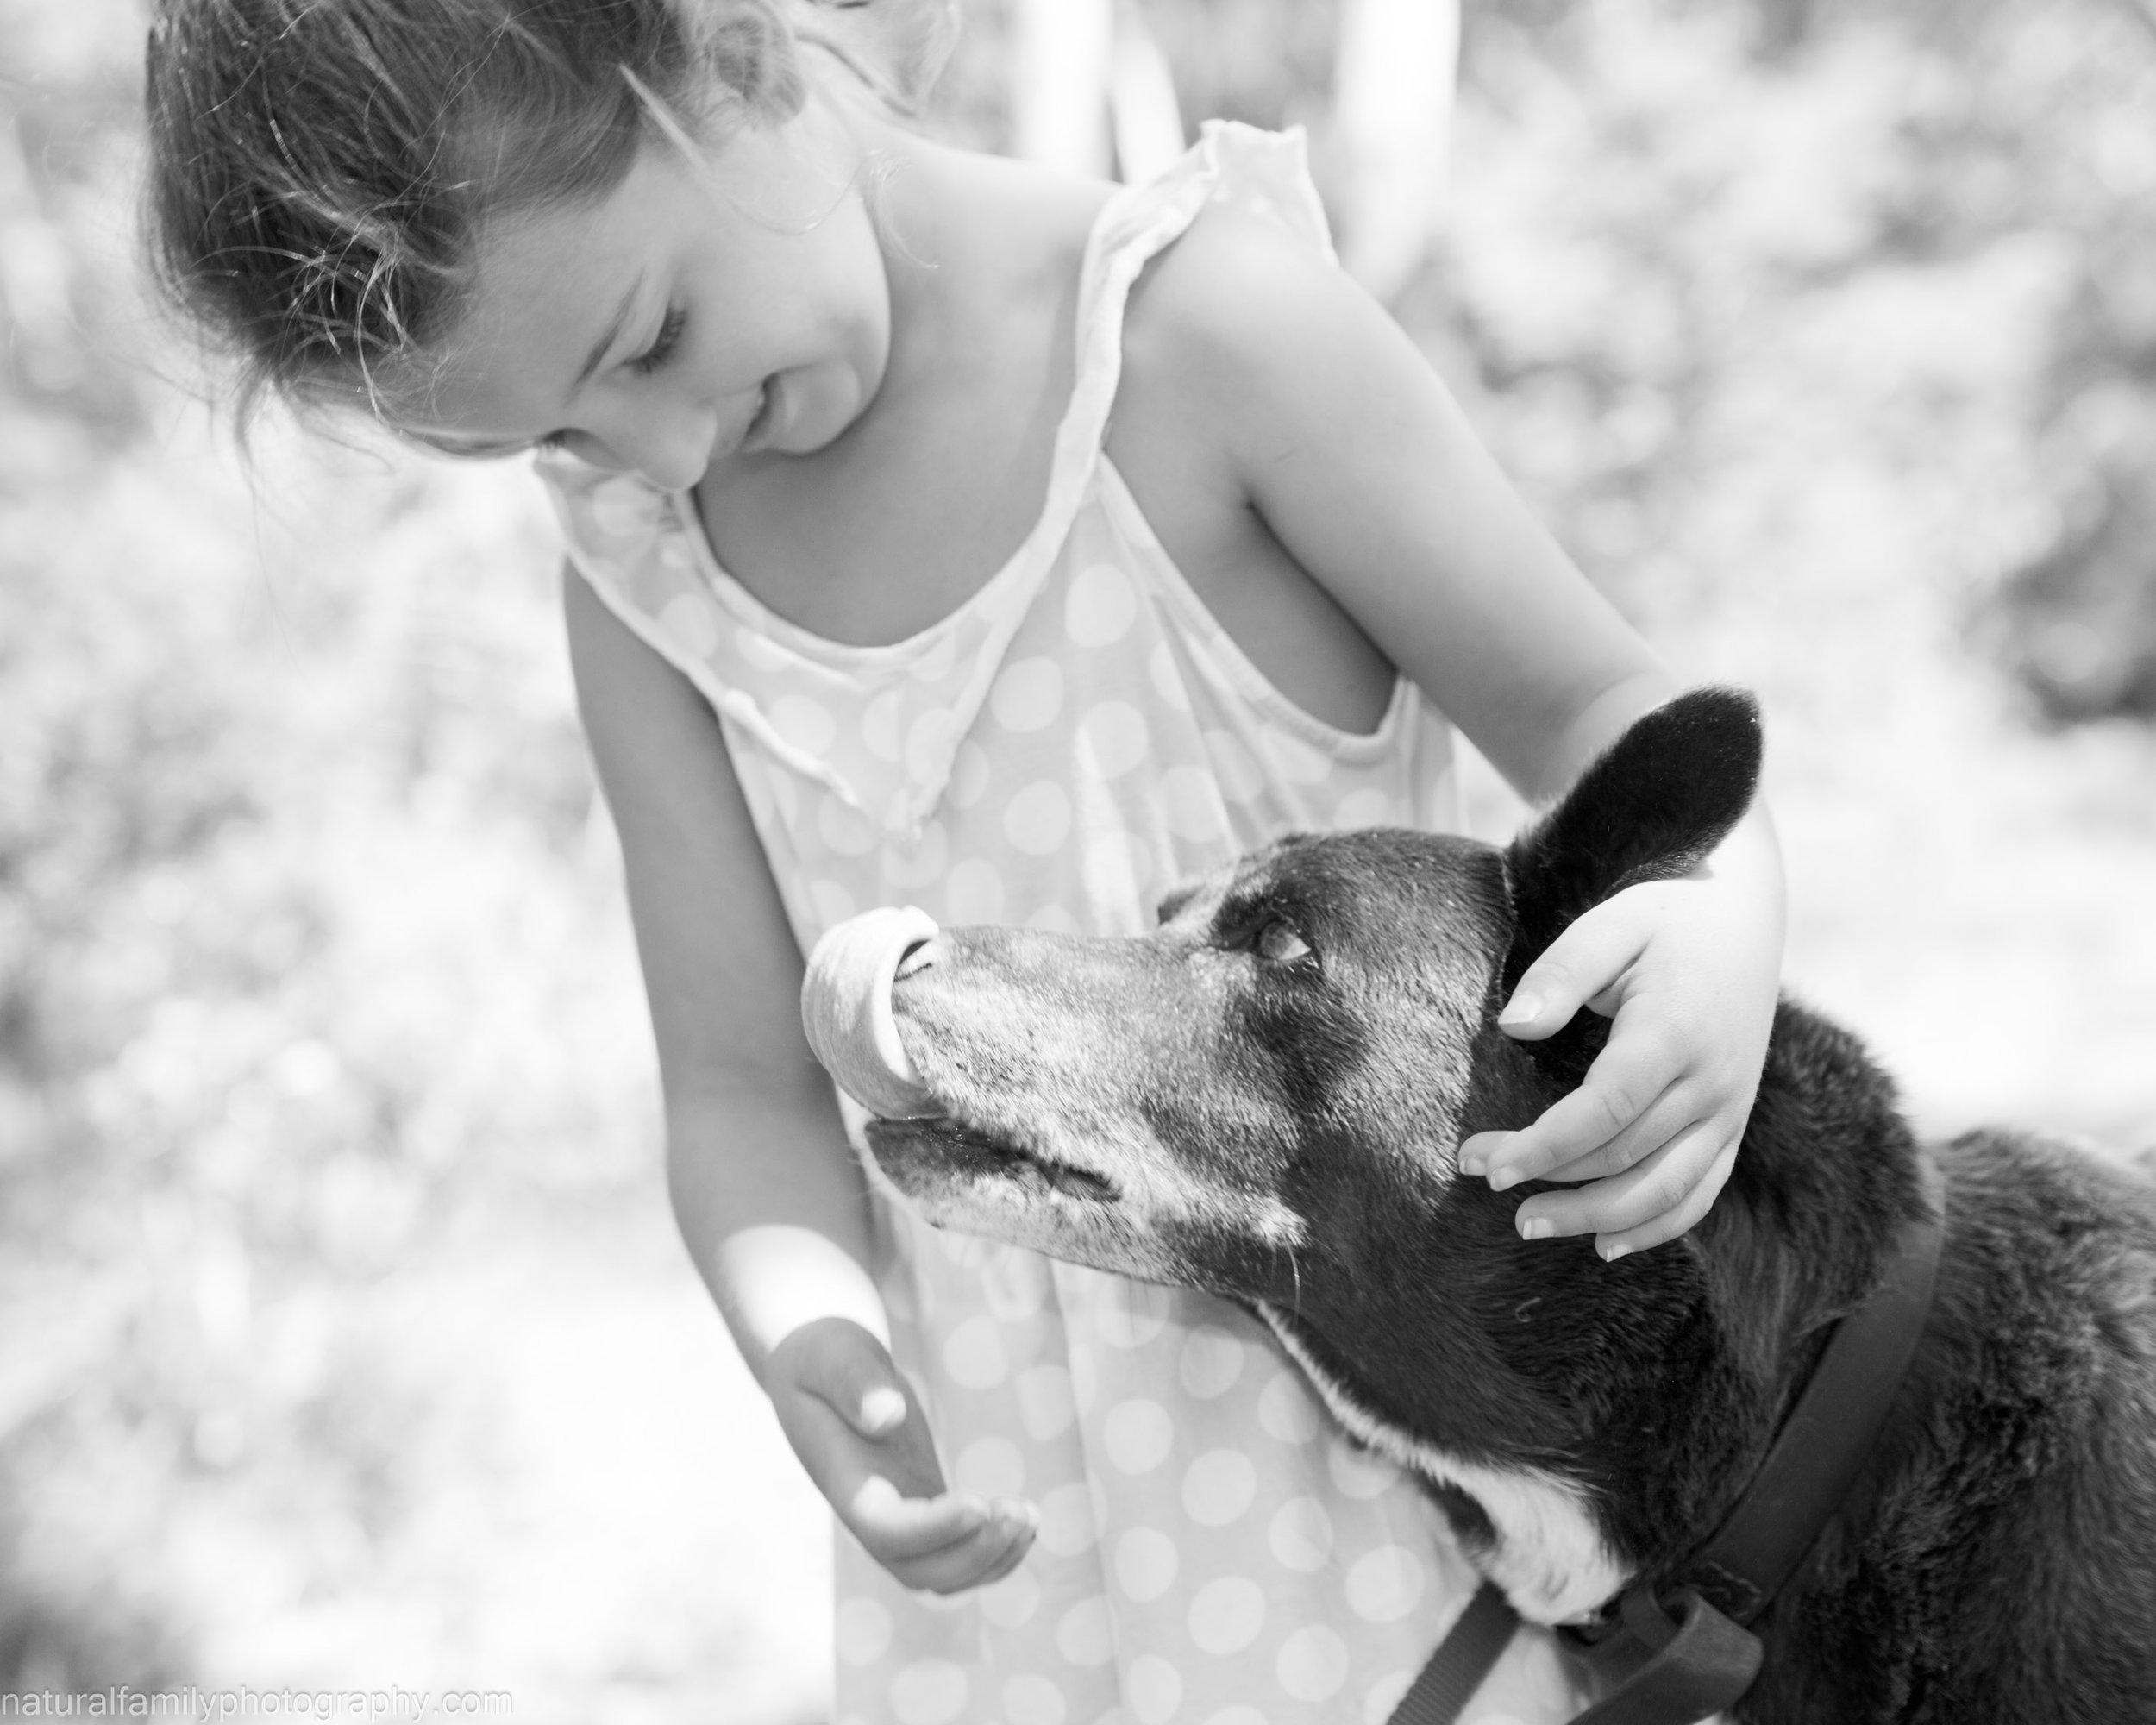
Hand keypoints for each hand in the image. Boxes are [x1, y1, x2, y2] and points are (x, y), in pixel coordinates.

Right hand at [763, 1316, 1037, 1592]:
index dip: (933, 1529)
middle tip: (1020, 1511)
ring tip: (1030, 1518)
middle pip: (918, 1570)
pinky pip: (954, 1556)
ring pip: (940, 1576)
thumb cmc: (824, 1357)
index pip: (885, 1530)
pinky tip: (1025, 1523)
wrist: (819, 1369)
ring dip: (990, 1560)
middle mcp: (868, 1514)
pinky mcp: (920, 1507)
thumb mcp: (832, 1355)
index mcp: (845, 1481)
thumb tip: (887, 1416)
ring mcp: (896, 1517)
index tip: (979, 1502)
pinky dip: (993, 1554)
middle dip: (973, 1552)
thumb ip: (855, 1384)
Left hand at [1458, 836, 1781, 1257]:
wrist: (1744, 918)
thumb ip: (1561, 973)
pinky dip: (1655, 1226)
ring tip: (1528, 1225)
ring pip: (1665, 1190)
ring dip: (1596, 1217)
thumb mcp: (1610, 924)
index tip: (1488, 1165)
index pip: (1606, 1108)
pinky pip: (1699, 1193)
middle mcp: (1712, 1082)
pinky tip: (1605, 1245)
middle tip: (1477, 1174)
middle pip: (1626, 1155)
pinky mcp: (1733, 1125)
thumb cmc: (1665, 918)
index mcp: (1676, 1031)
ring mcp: (1730, 1110)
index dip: (1546, 1145)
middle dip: (1548, 1177)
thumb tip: (1512, 1026)